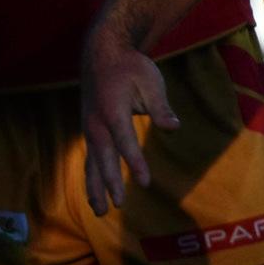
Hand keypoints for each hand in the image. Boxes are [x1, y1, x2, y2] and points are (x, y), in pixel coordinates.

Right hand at [80, 28, 177, 213]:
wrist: (102, 53)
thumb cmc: (130, 67)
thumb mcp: (150, 80)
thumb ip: (160, 105)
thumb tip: (174, 126)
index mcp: (112, 109)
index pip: (124, 140)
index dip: (134, 161)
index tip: (144, 182)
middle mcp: (96, 121)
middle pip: (103, 156)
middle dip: (109, 181)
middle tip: (118, 204)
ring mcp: (90, 127)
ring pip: (91, 161)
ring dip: (94, 186)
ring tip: (99, 211)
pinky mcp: (90, 130)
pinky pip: (90, 158)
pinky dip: (91, 177)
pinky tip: (95, 194)